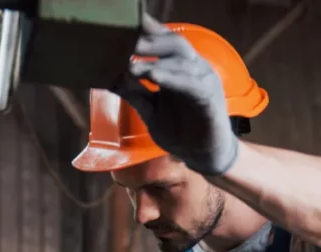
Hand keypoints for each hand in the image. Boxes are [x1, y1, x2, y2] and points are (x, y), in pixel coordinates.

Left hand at [112, 14, 237, 175]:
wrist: (204, 156)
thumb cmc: (180, 130)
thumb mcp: (150, 110)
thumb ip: (134, 92)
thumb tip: (110, 77)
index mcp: (180, 68)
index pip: (164, 42)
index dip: (147, 33)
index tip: (124, 26)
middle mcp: (194, 69)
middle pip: (174, 44)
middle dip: (150, 41)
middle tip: (126, 39)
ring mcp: (204, 81)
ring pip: (182, 61)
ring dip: (156, 60)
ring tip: (132, 63)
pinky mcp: (210, 98)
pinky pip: (191, 84)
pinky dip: (172, 78)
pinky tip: (153, 76)